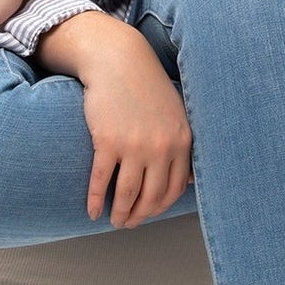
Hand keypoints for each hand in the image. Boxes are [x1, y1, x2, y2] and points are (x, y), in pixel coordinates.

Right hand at [72, 26, 194, 228]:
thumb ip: (184, 145)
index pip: (174, 188)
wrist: (117, 61)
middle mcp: (161, 147)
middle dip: (140, 216)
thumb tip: (192, 181)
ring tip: (114, 221)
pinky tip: (92, 211)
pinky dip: (95, 200)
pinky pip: (102, 180)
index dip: (160, 207)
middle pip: (152, 196)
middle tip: (129, 223)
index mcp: (181, 142)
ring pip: (127, 193)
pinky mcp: (107, 141)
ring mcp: (134, 145)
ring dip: (120, 213)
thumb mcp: (176, 113)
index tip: (149, 214)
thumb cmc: (146, 86)